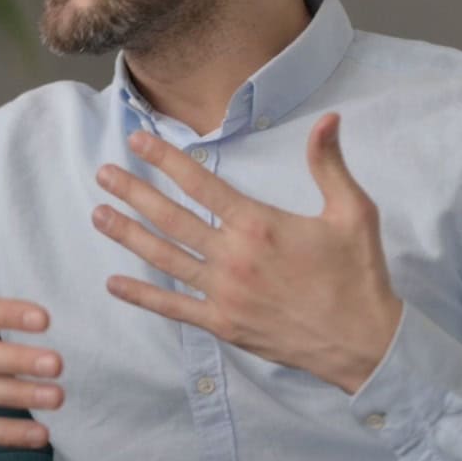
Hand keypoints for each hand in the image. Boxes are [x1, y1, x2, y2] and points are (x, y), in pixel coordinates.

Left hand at [92, 113, 403, 394]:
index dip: (165, 160)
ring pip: (164, 259)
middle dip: (133, 193)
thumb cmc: (359, 274)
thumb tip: (328, 118)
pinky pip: (173, 308)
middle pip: (170, 219)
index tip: (136, 141)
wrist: (363, 341)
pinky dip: (142, 296)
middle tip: (103, 174)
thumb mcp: (353, 212)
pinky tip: (115, 284)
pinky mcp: (223, 324)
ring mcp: (223, 293)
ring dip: (128, 235)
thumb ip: (329, 164)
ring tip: (98, 214)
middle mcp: (232, 258)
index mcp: (258, 225)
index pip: (201, 185)